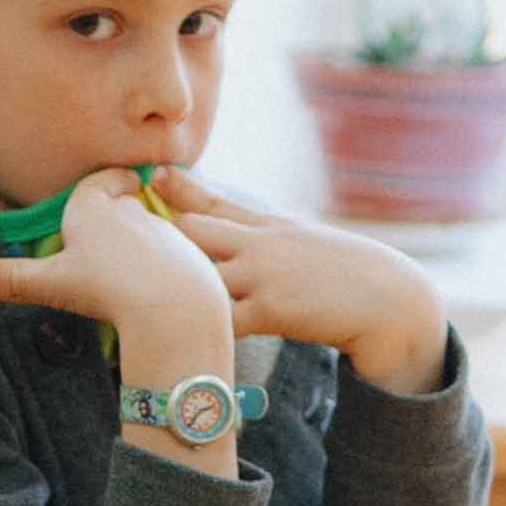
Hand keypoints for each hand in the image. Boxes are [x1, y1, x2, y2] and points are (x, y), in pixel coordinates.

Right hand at [0, 167, 229, 352]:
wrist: (171, 309)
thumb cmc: (104, 290)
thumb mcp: (52, 285)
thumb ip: (11, 279)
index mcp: (92, 204)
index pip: (98, 183)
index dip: (103, 188)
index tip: (107, 193)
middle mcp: (129, 206)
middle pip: (125, 202)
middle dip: (121, 213)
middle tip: (112, 239)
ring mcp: (163, 225)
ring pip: (152, 224)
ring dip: (145, 240)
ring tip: (135, 271)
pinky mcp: (191, 246)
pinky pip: (179, 250)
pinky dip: (172, 262)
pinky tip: (163, 289)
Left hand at [155, 173, 448, 396]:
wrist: (391, 301)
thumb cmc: (349, 277)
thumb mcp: (308, 243)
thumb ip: (272, 239)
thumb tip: (242, 235)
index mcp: (269, 226)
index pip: (217, 201)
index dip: (181, 187)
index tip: (152, 174)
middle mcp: (261, 243)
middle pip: (195, 230)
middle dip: (157, 233)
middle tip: (114, 233)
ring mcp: (264, 274)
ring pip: (201, 271)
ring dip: (168, 278)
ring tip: (127, 285)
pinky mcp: (272, 309)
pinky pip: (223, 318)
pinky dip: (198, 325)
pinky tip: (171, 331)